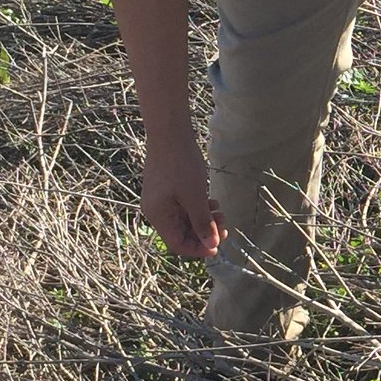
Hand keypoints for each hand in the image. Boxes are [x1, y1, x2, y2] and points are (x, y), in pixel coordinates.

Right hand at [139, 140, 222, 260]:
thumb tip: (211, 245)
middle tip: (224, 225)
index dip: (198, 249)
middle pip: (182, 233)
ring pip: (185, 220)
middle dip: (204, 233)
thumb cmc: (181, 164)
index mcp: (159, 216)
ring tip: (220, 211)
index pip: (177, 244)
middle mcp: (157, 211)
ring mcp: (161, 200)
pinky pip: (184, 207)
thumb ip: (203, 223)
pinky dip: (199, 208)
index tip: (218, 245)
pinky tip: (212, 202)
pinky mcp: (168, 190)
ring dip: (204, 220)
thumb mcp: (195, 197)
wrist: (170, 132)